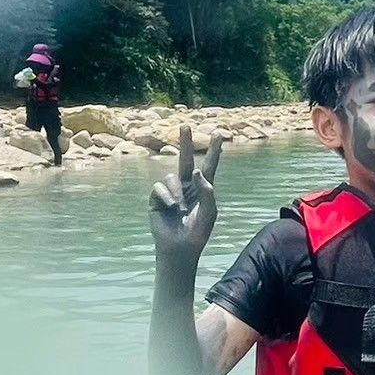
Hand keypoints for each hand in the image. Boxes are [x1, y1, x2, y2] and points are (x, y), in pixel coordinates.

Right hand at [150, 126, 221, 263]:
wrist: (180, 248)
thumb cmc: (197, 232)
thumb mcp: (209, 212)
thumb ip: (207, 191)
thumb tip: (194, 171)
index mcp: (201, 189)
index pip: (208, 166)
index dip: (213, 151)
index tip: (218, 134)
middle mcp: (186, 187)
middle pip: (185, 160)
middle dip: (185, 142)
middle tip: (185, 125)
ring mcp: (171, 192)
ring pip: (171, 176)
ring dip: (177, 191)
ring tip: (180, 208)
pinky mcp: (156, 198)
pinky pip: (159, 187)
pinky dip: (166, 196)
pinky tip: (171, 207)